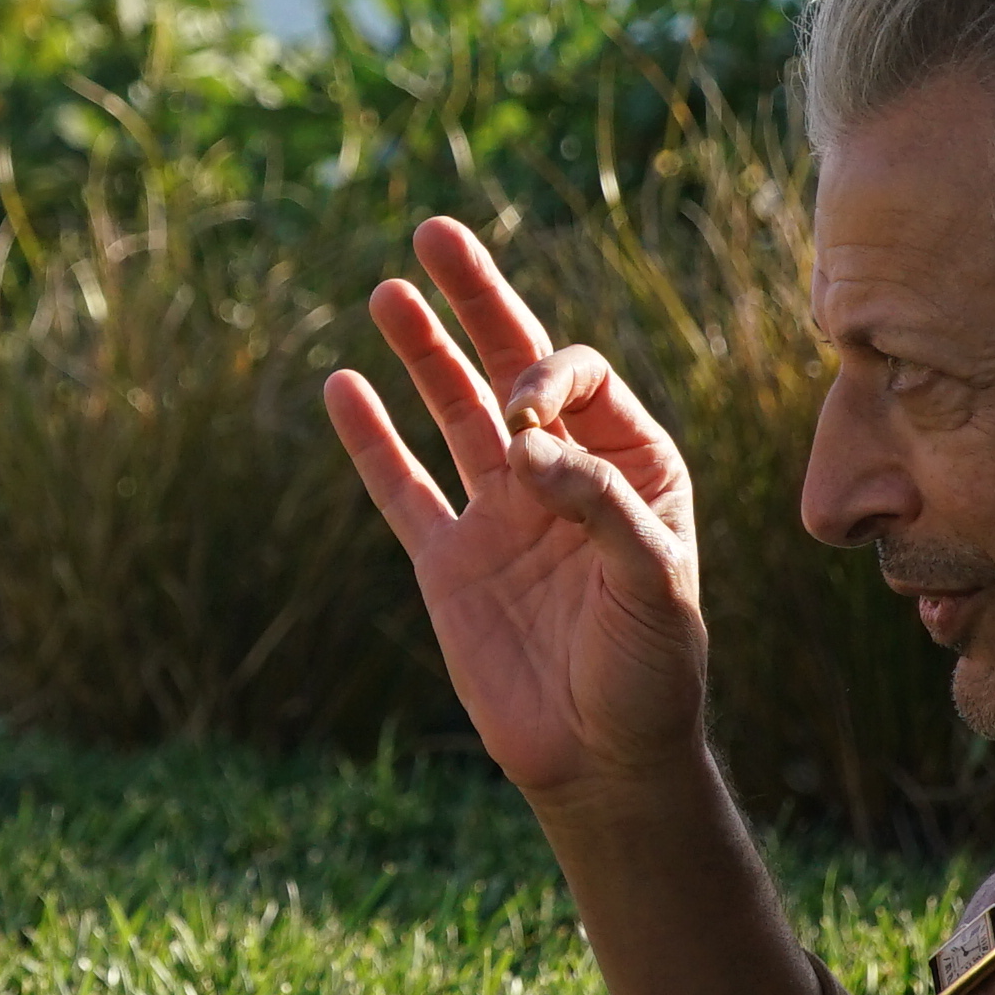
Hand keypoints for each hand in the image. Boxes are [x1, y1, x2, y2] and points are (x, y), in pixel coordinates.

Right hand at [323, 215, 709, 813]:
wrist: (604, 761)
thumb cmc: (653, 670)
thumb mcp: (653, 583)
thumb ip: (597, 505)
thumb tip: (523, 446)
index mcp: (632, 465)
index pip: (580, 381)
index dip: (546, 378)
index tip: (524, 421)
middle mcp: (562, 476)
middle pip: (512, 366)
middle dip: (477, 300)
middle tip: (435, 233)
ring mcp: (499, 516)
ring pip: (452, 412)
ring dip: (422, 352)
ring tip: (387, 291)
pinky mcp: (448, 563)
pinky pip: (400, 487)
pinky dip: (369, 439)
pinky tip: (341, 386)